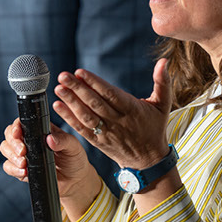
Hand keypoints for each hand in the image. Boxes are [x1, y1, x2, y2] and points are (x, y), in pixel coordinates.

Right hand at [1, 118, 102, 205]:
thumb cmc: (74, 159)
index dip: (16, 126)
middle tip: (23, 152)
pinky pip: (8, 167)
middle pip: (9, 135)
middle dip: (13, 143)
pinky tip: (24, 172)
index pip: (22, 122)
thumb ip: (63, 141)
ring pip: (5, 149)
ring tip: (24, 163)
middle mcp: (29, 140)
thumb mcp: (73, 147)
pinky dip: (13, 169)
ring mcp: (23, 155)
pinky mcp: (21, 169)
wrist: (74, 181)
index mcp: (40, 130)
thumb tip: (50, 138)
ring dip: (11, 156)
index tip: (18, 133)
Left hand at [55, 59, 174, 169]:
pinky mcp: (98, 141)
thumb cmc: (155, 128)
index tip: (80, 72)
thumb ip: (162, 82)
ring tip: (58, 89)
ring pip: (86, 116)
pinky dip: (69, 118)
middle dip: (77, 89)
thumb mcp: (163, 105)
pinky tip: (58, 106)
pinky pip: (81, 129)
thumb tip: (164, 61)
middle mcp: (118, 121)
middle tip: (63, 76)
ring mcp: (106, 133)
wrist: (149, 161)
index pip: (110, 95)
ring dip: (70, 102)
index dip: (94, 83)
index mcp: (132, 110)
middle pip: (95, 103)